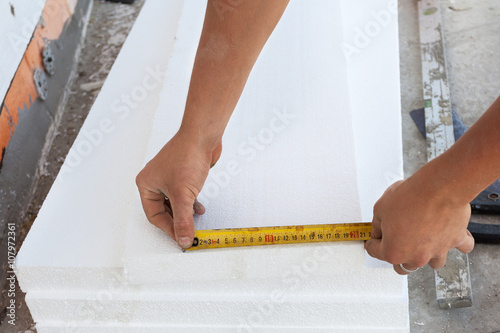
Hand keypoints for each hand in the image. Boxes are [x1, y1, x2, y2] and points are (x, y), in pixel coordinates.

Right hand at [136, 130, 221, 247]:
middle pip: (164, 210)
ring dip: (185, 213)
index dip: (168, 228)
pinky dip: (190, 203)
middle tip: (188, 232)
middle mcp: (155, 180)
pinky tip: (199, 208)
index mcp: (146, 184)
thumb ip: (183, 220)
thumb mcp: (183, 196)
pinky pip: (183, 194)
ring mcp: (169, 176)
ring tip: (195, 221)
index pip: (154, 215)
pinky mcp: (182, 174)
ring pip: (175, 202)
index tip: (181, 238)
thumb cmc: (187, 157)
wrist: (202, 137)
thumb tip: (184, 239)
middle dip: (177, 221)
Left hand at [364, 177, 474, 274]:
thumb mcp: (380, 208)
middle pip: (403, 266)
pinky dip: (457, 243)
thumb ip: (378, 224)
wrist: (438, 188)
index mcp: (394, 252)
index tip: (371, 239)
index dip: (371, 242)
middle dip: (396, 256)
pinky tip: (452, 236)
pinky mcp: (455, 241)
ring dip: (426, 256)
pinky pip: (462, 248)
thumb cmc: (409, 197)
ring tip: (422, 244)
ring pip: (432, 263)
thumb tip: (379, 230)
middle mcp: (416, 257)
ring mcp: (437, 251)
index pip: (376, 252)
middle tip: (394, 243)